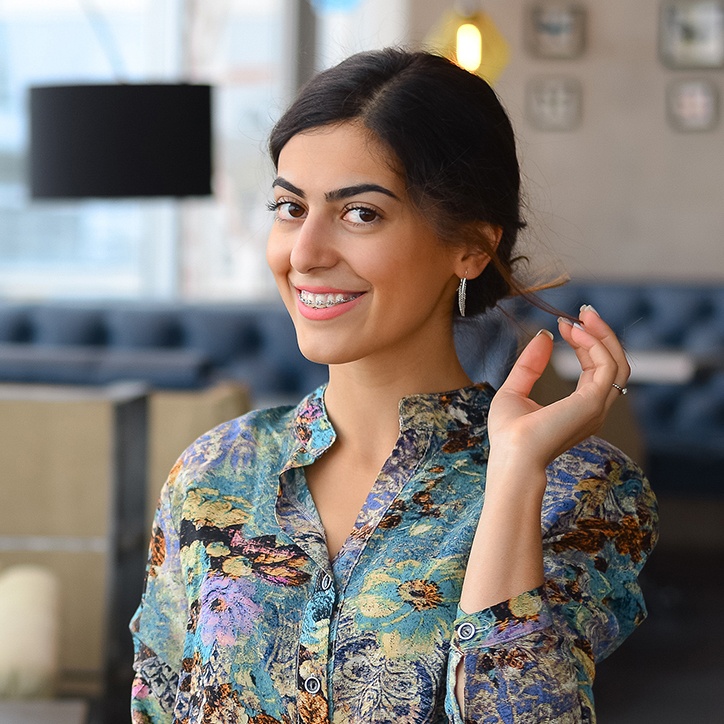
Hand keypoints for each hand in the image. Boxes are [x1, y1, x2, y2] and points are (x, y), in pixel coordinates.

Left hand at [487, 305, 629, 469]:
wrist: (511, 456)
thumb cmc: (509, 434)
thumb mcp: (514, 390)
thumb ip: (530, 365)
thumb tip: (544, 336)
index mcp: (579, 408)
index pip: (596, 370)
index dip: (585, 343)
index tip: (564, 324)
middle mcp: (594, 408)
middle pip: (614, 364)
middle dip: (601, 334)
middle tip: (585, 312)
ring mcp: (597, 407)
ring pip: (617, 363)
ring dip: (601, 335)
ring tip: (581, 317)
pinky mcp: (593, 403)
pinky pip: (607, 366)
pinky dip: (594, 344)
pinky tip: (574, 332)